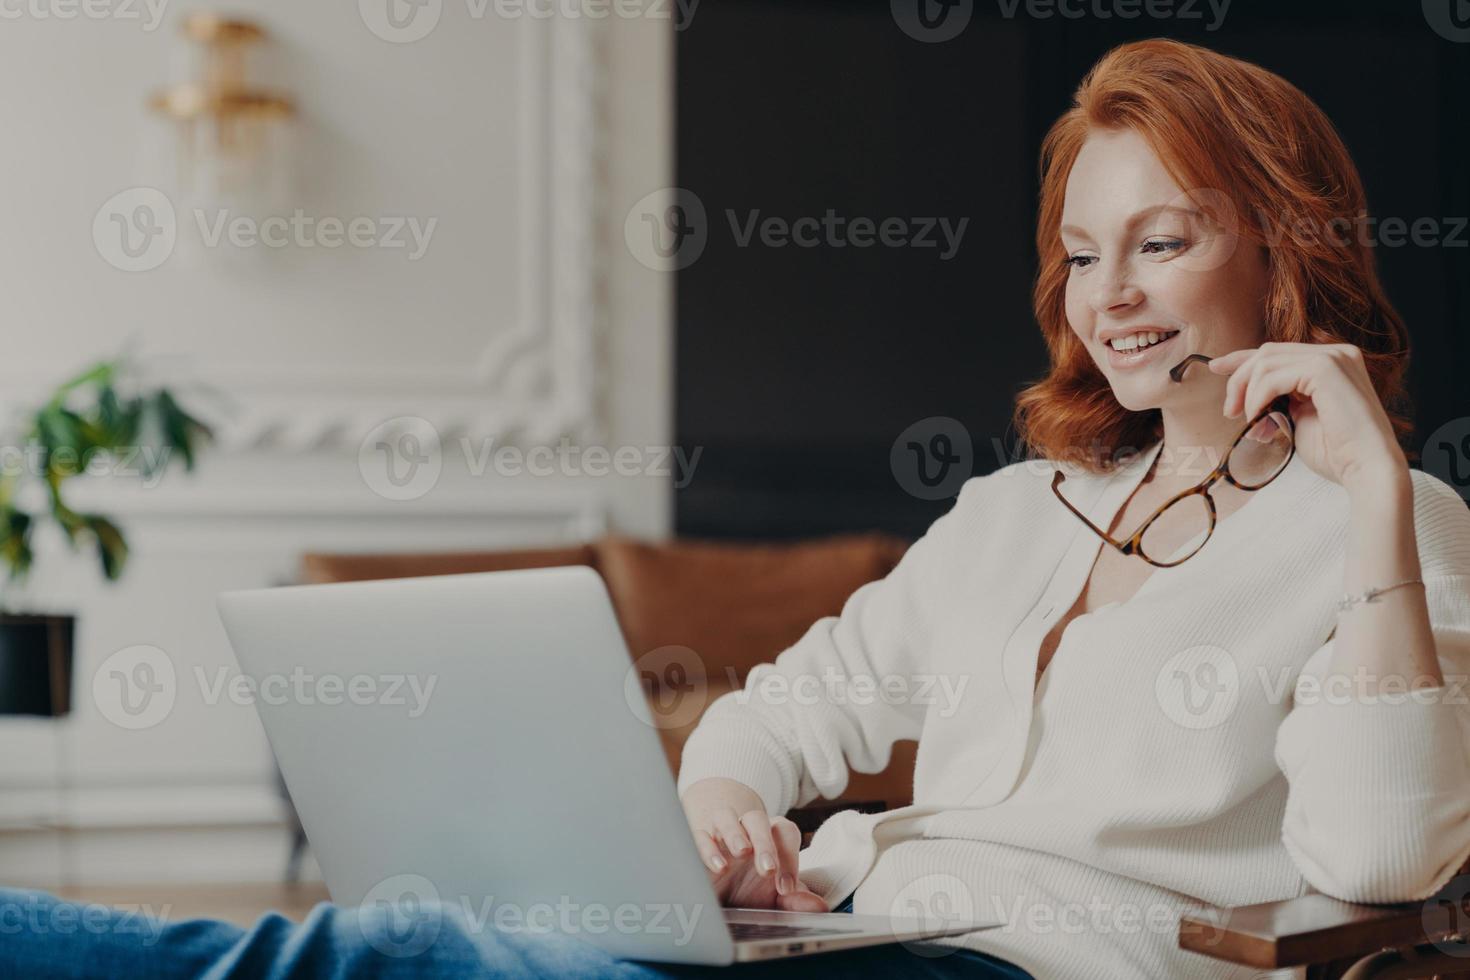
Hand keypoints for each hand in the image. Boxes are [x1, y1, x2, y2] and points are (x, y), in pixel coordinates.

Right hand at [680, 777, 827, 911]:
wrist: (718, 894)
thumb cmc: (750, 890)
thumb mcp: (773, 898)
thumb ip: (795, 900)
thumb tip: (819, 906)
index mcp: (770, 838)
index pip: (784, 832)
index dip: (789, 857)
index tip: (786, 888)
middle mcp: (745, 831)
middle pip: (757, 819)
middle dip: (764, 843)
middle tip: (768, 870)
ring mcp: (720, 833)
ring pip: (727, 815)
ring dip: (735, 832)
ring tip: (742, 852)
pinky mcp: (698, 842)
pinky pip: (700, 834)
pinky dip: (708, 847)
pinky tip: (718, 867)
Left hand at [1208, 342, 1407, 492]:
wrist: (1367, 470)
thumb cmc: (1337, 453)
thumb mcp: (1298, 419)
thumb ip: (1279, 401)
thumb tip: (1248, 398)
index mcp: (1332, 363)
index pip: (1277, 353)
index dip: (1242, 358)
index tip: (1216, 367)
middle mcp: (1336, 353)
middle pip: (1267, 353)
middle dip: (1239, 380)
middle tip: (1229, 412)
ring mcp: (1334, 357)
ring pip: (1266, 361)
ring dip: (1248, 394)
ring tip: (1251, 425)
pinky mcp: (1327, 369)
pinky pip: (1273, 376)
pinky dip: (1258, 398)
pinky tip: (1261, 420)